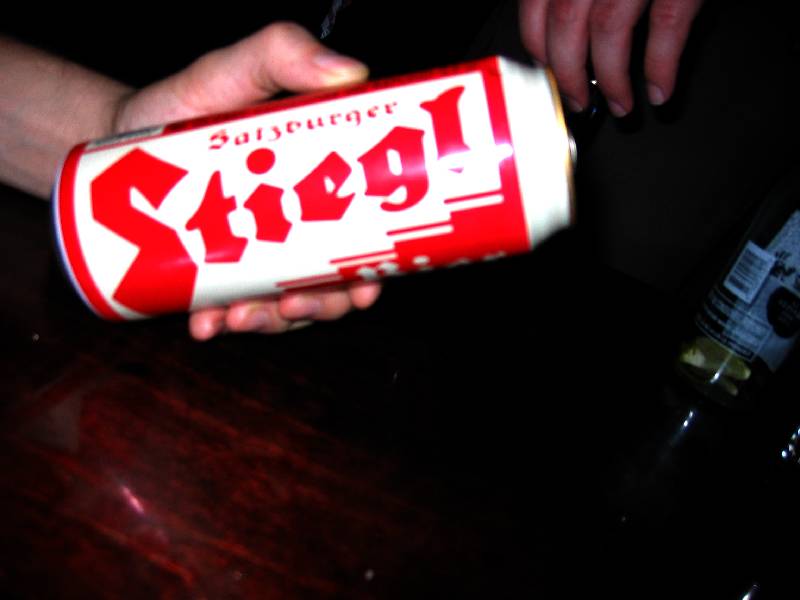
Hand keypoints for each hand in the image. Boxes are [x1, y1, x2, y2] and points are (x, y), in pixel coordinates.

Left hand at [112, 22, 380, 338]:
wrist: (117, 140)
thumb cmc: (186, 105)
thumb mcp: (234, 71)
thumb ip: (284, 54)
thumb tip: (349, 74)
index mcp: (323, 188)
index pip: (367, 235)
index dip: (377, 268)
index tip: (364, 286)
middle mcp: (299, 229)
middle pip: (333, 284)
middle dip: (321, 306)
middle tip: (295, 304)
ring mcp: (259, 258)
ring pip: (286, 307)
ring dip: (270, 322)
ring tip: (238, 316)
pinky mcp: (219, 277)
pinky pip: (233, 311)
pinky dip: (223, 323)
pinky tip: (205, 324)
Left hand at [519, 0, 704, 116]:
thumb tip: (565, 26)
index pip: (533, 5)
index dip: (538, 46)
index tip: (547, 70)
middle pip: (565, 23)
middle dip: (567, 74)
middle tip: (577, 103)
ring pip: (608, 30)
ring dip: (610, 79)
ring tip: (621, 106)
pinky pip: (667, 25)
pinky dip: (661, 65)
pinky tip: (659, 90)